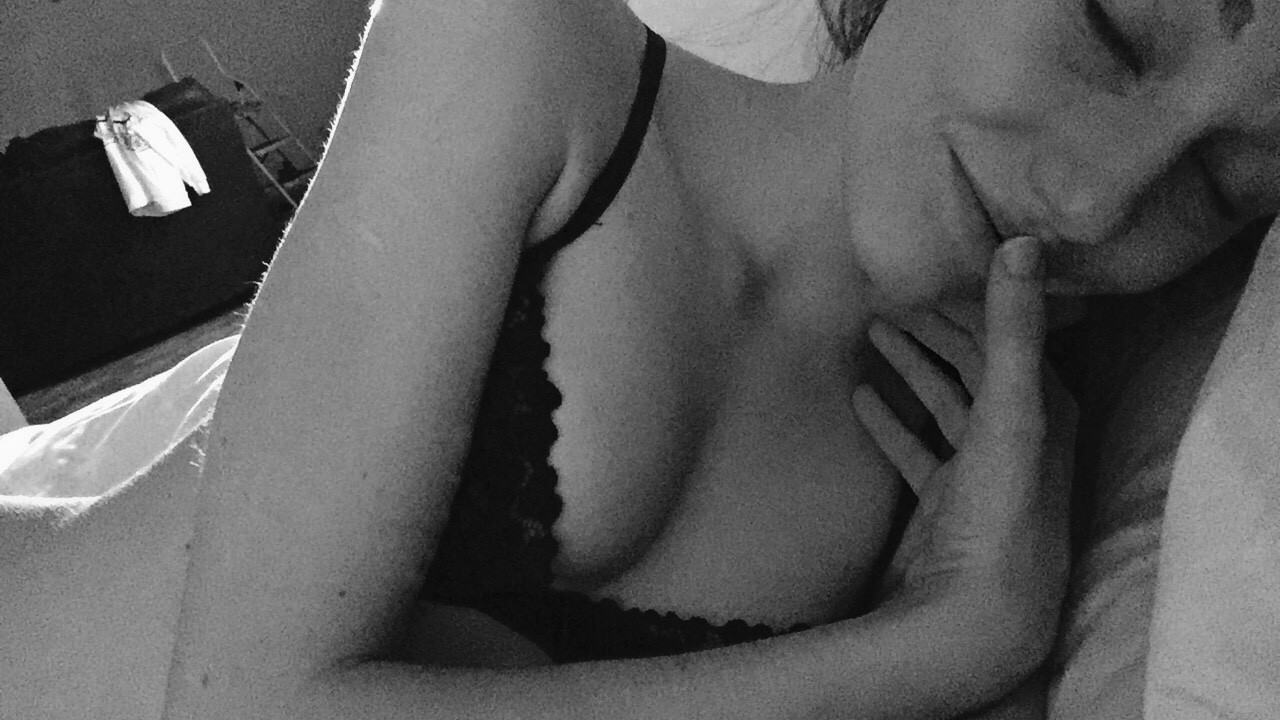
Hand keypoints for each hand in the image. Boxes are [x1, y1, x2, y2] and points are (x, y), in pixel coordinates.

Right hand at [852, 237, 1077, 670]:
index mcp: (1047, 413)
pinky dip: (890, 419)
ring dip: (911, 367)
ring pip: (942, 402)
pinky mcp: (942, 503)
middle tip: (892, 294)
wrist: (972, 620)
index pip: (1008, 338)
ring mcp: (977, 473)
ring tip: (872, 333)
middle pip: (973, 366)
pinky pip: (914, 446)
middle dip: (936, 328)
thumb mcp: (1013, 414)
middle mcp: (1018, 439)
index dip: (973, 301)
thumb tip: (1023, 243)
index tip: (933, 268)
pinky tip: (861, 398)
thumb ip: (1016, 329)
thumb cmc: (1002, 515)